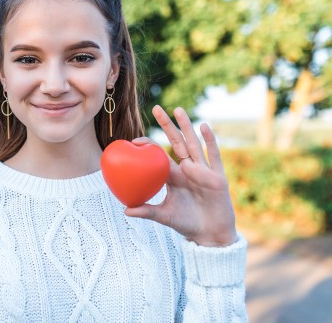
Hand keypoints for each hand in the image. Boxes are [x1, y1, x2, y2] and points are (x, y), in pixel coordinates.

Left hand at [124, 105, 236, 246]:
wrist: (210, 234)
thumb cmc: (187, 223)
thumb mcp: (164, 216)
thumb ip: (147, 211)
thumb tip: (125, 211)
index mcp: (173, 176)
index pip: (159, 156)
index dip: (149, 146)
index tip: (134, 140)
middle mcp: (187, 169)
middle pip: (176, 142)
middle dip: (167, 125)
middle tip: (156, 108)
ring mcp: (202, 170)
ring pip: (193, 143)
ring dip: (186, 126)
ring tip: (177, 109)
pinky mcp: (217, 176)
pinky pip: (213, 155)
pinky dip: (209, 140)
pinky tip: (204, 126)